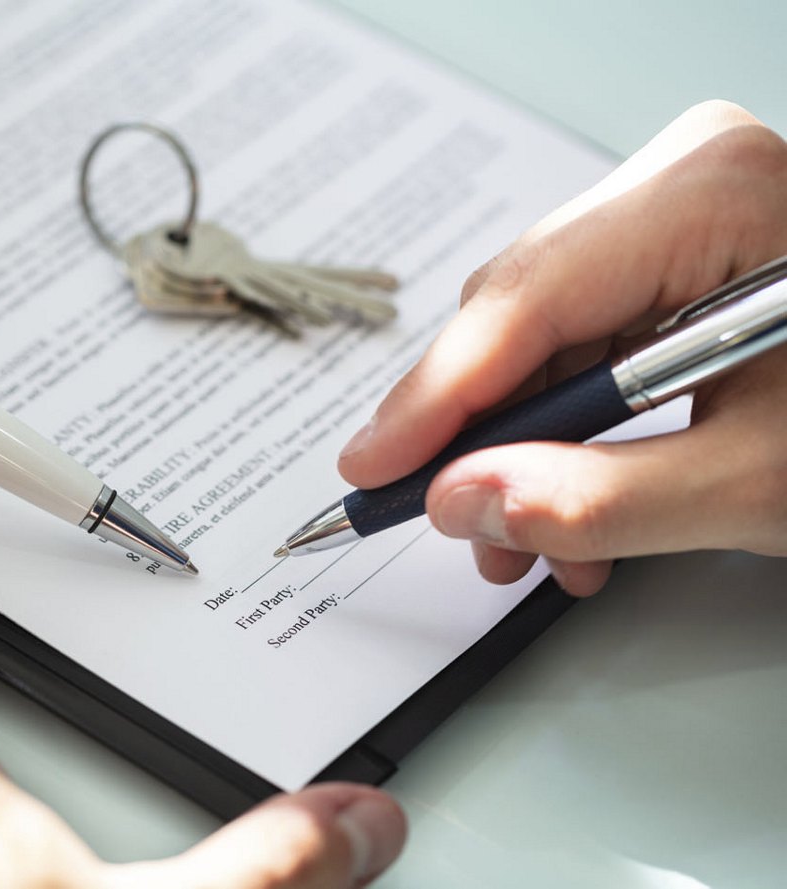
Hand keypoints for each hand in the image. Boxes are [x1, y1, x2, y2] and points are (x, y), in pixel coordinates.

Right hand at [338, 101, 786, 595]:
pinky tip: (577, 492)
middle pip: (523, 315)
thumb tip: (468, 502)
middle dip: (483, 436)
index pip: (526, 300)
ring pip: (544, 334)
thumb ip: (603, 501)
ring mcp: (682, 209)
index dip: (435, 399)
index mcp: (713, 195)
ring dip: (526, 444)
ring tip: (532, 541)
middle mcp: (685, 179)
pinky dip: (571, 424)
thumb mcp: (762, 481)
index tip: (375, 469)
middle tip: (454, 521)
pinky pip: (585, 335)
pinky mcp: (681, 250)